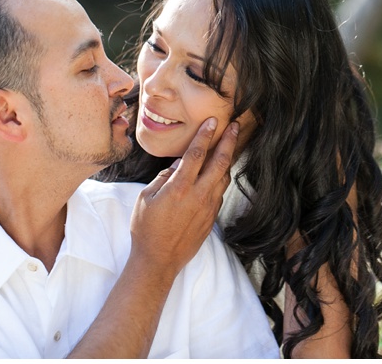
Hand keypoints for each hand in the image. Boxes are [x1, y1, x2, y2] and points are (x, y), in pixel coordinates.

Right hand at [130, 117, 238, 277]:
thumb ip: (163, 178)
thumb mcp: (146, 198)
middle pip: (220, 162)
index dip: (205, 135)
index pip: (196, 154)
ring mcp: (208, 207)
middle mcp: (198, 195)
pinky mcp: (211, 218)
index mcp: (179, 188)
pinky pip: (219, 193)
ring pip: (223, 177)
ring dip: (228, 159)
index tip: (213, 121)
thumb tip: (177, 165)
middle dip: (229, 141)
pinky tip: (217, 174)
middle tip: (235, 126)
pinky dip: (220, 179)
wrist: (159, 260)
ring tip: (230, 146)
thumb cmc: (146, 229)